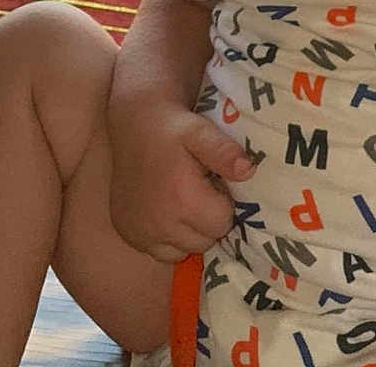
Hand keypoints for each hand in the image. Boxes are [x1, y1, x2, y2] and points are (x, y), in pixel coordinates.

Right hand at [108, 102, 253, 261]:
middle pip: (204, 241)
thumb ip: (225, 152)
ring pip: (182, 251)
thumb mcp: (202, 131)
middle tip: (200, 191)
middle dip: (208, 220)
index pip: (222, 224)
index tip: (214, 183)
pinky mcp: (127, 234)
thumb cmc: (173, 127)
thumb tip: (249, 171)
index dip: (224, 204)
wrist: (133, 124)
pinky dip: (167, 238)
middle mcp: (159, 224)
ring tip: (184, 200)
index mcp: (182, 200)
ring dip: (188, 232)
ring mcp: (140, 233)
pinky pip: (158, 252)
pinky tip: (166, 210)